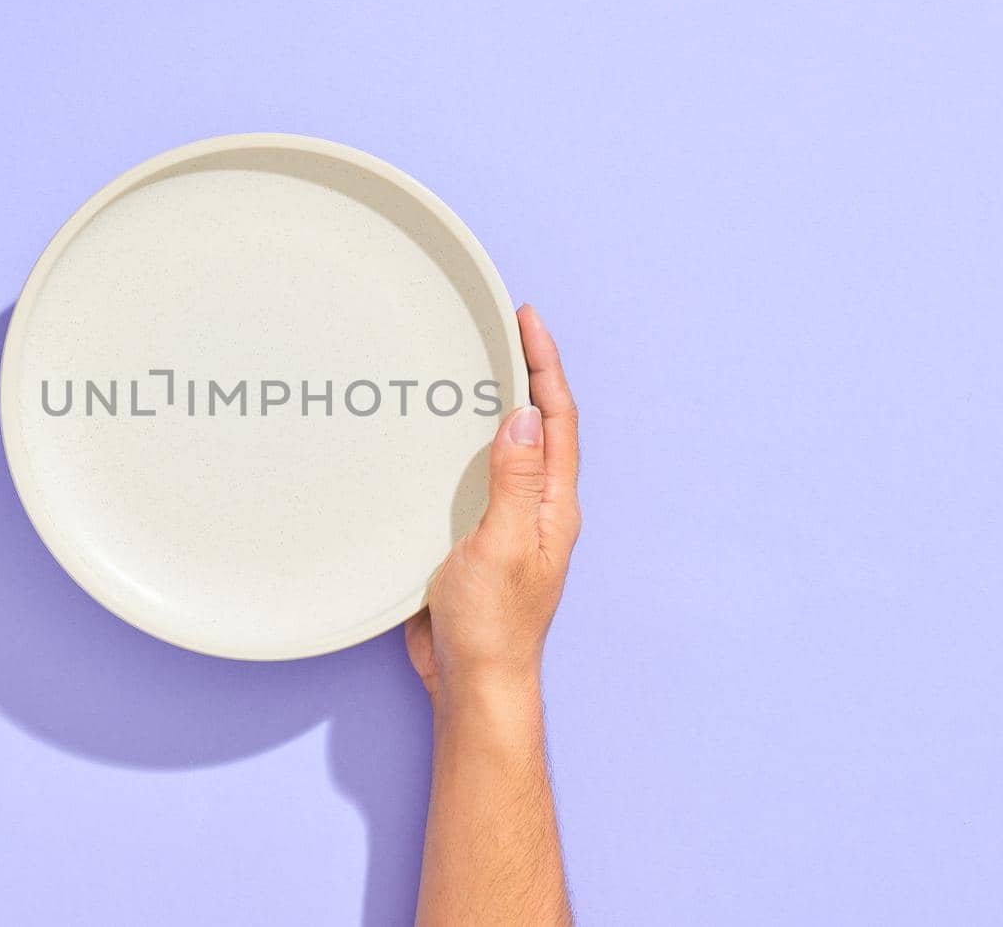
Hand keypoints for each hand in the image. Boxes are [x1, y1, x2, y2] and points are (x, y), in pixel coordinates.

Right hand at [405, 303, 580, 699]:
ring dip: (500, 402)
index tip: (527, 321)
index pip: (557, 419)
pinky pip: (480, 475)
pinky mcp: (478, 537)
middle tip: (507, 327)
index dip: (545, 366)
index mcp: (554, 506)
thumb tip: (525, 416)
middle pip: (540, 425)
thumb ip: (514, 481)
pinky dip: (467, 441)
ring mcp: (510, 522)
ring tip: (480, 363)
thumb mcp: (501, 545)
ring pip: (511, 448)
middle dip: (529, 372)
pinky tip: (445, 434)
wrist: (472, 682)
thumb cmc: (492, 624)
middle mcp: (538, 508)